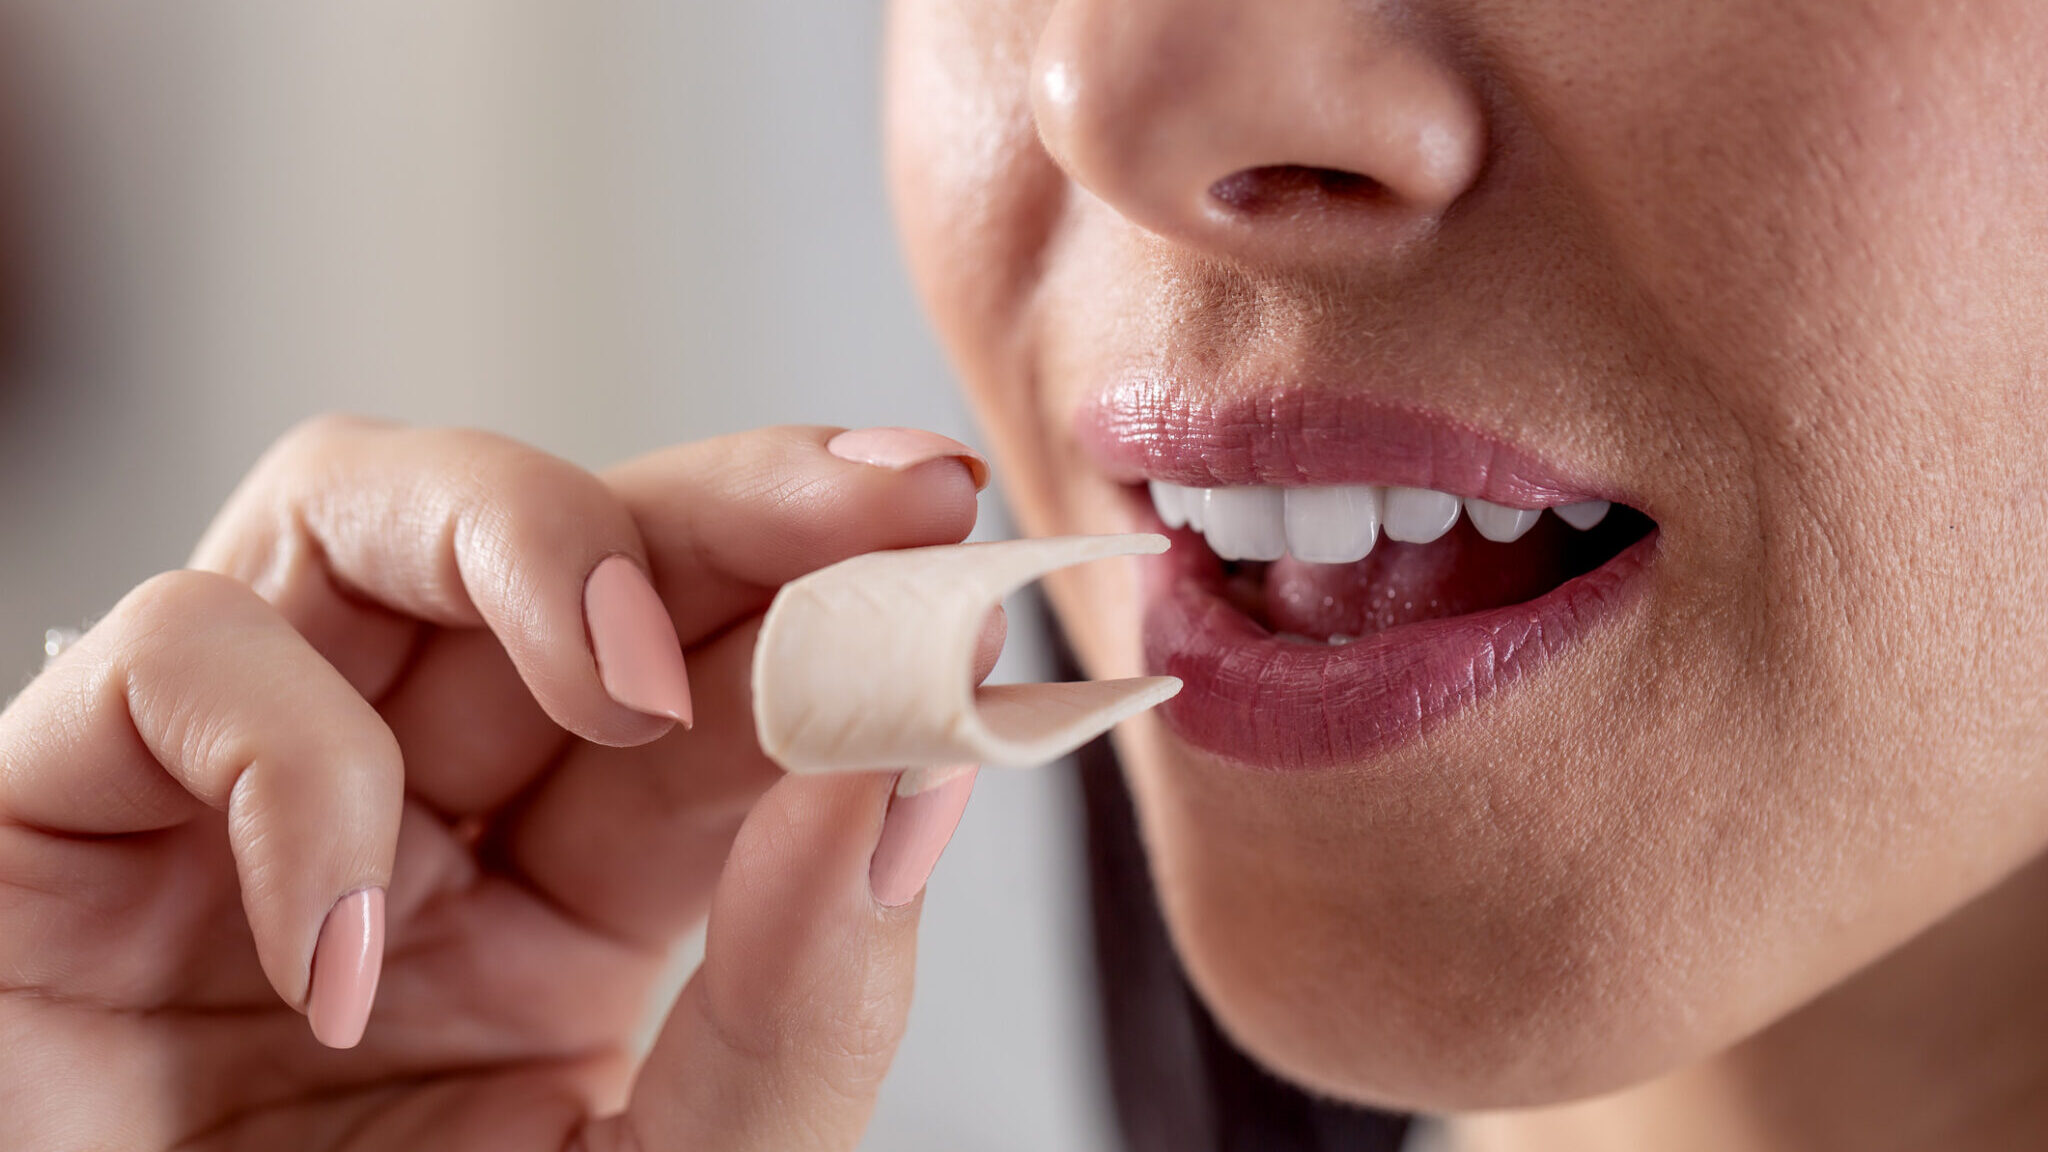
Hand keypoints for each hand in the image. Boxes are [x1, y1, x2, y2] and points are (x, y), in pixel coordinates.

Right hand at [0, 416, 990, 1149]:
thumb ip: (798, 1012)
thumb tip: (905, 780)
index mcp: (568, 904)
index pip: (712, 687)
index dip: (833, 600)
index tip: (958, 541)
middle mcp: (410, 816)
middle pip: (568, 551)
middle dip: (735, 503)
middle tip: (892, 495)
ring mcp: (233, 803)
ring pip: (362, 508)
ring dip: (531, 542)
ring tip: (637, 686)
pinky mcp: (58, 819)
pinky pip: (176, 653)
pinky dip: (283, 752)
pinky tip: (340, 948)